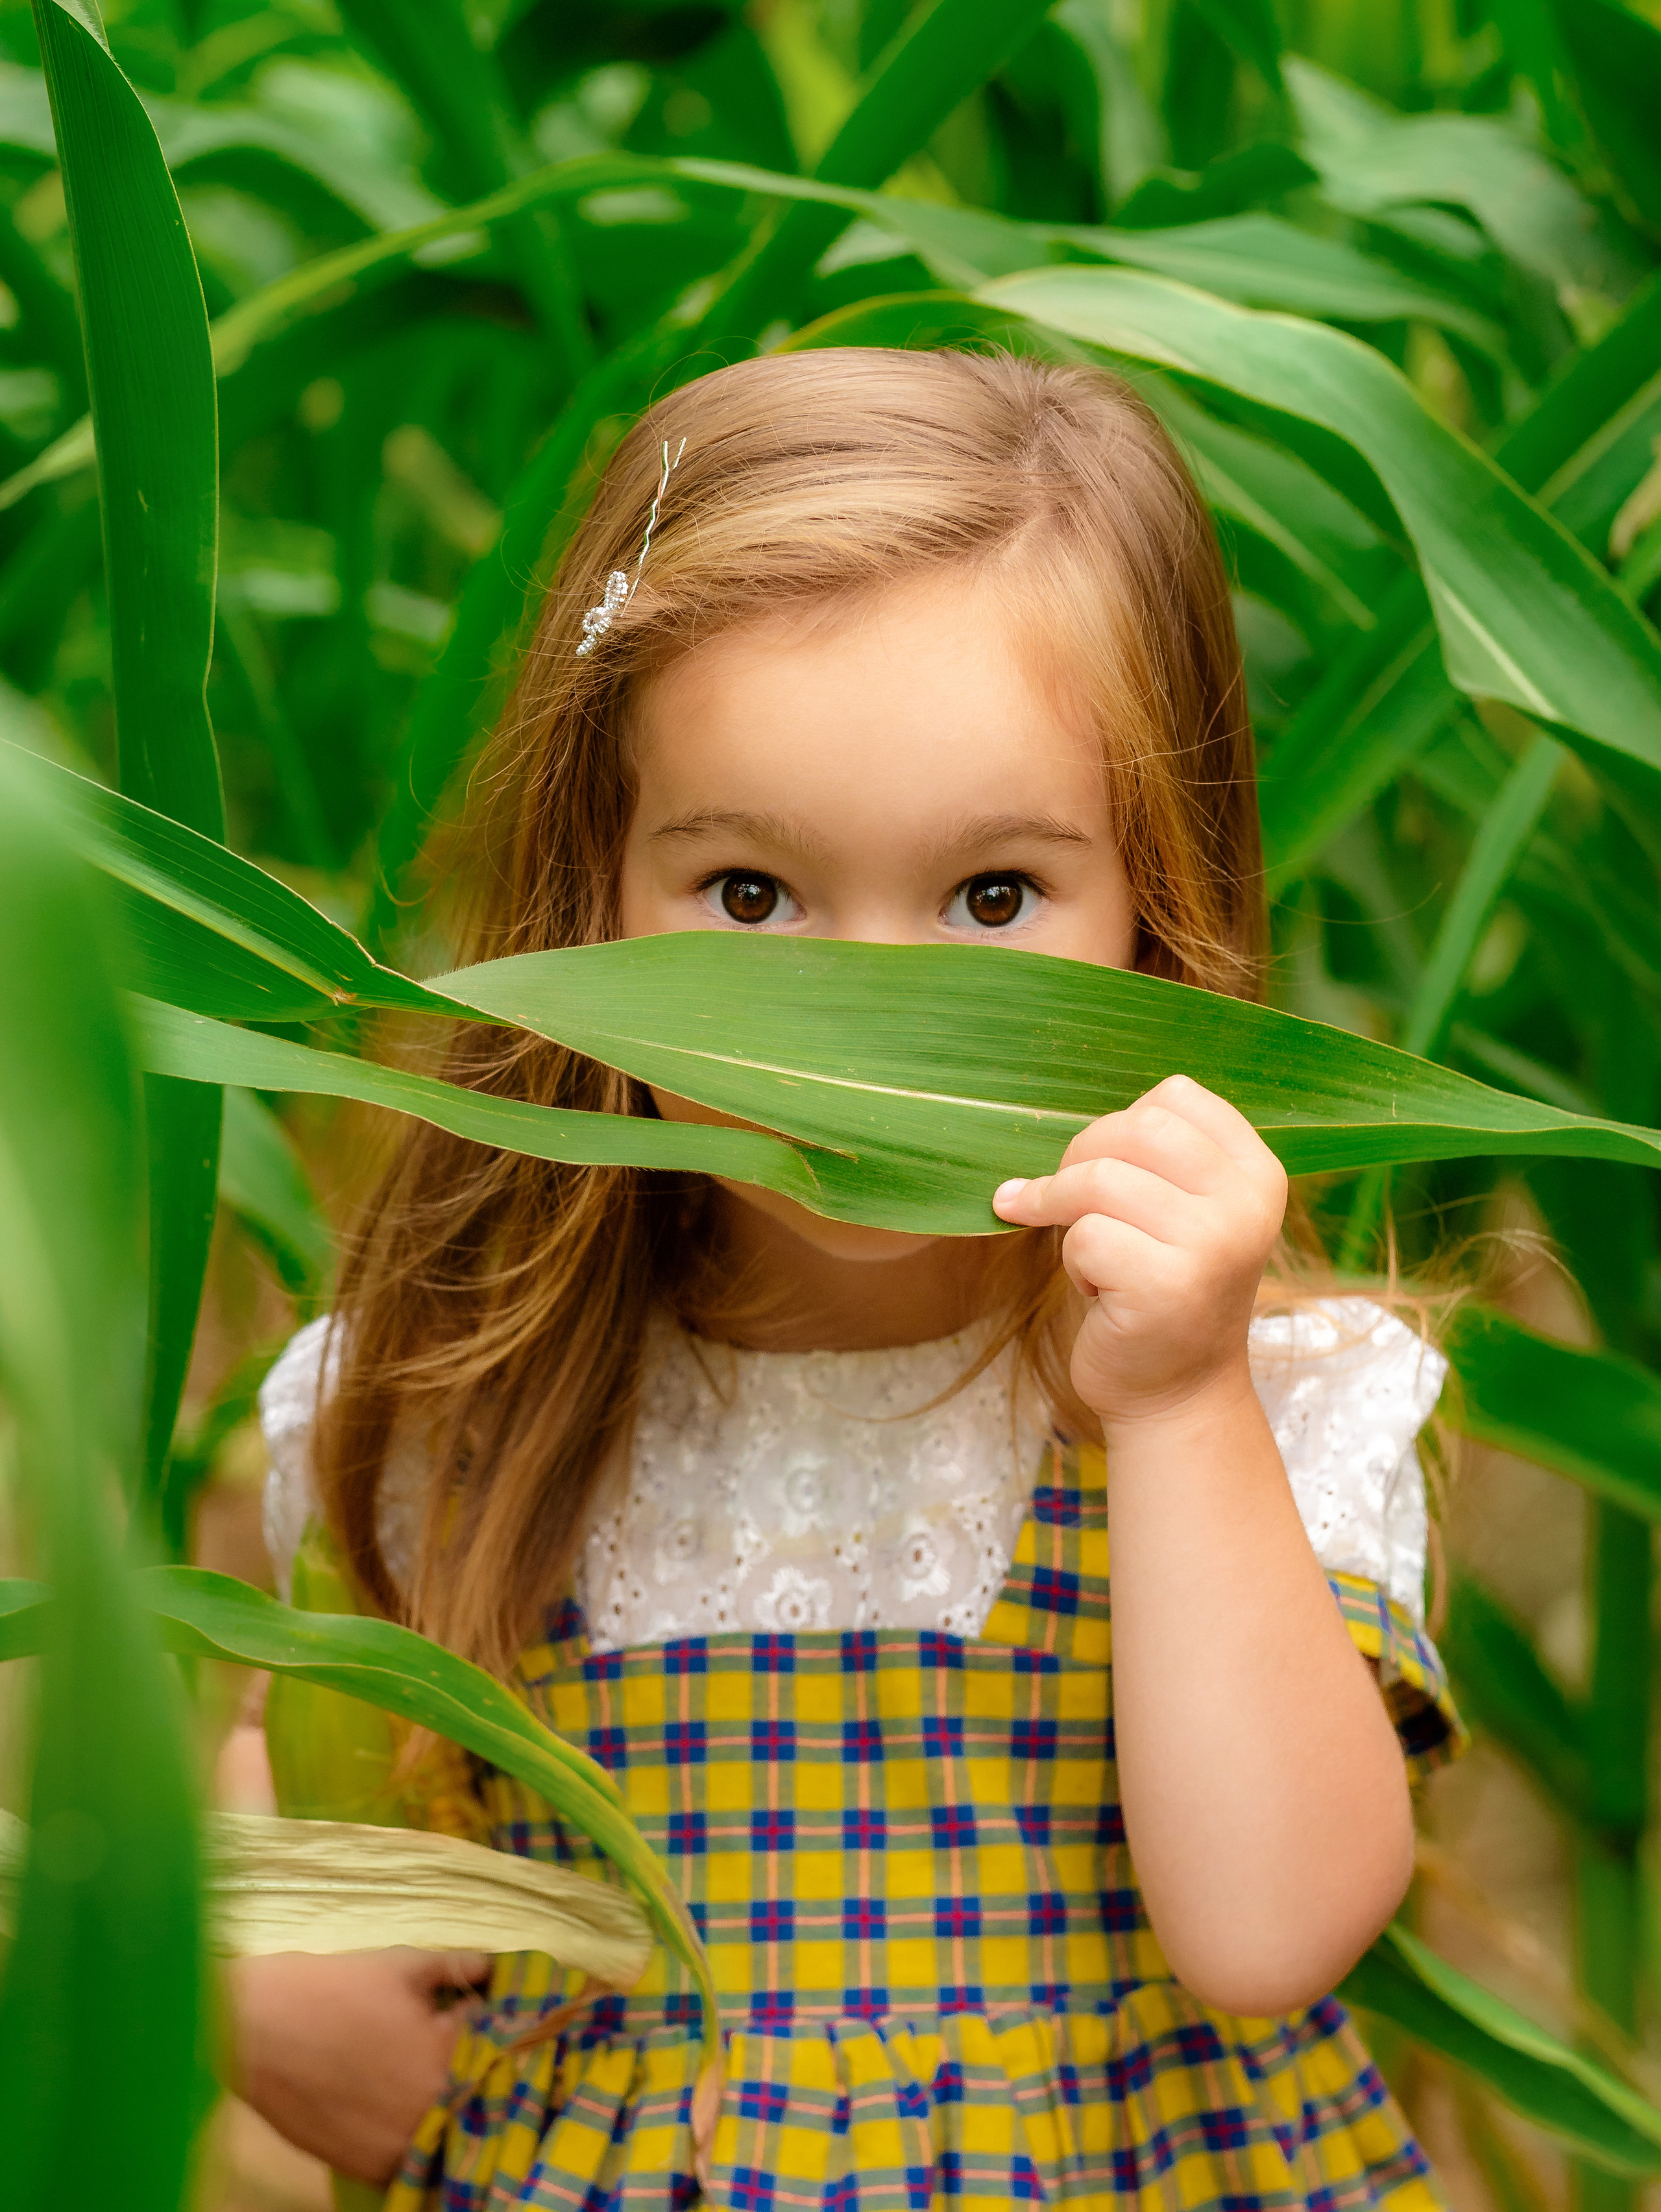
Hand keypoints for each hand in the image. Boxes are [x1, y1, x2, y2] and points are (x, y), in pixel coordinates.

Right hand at [229, 1948, 488, 2184]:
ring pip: (443, 2135)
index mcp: (448, 2062)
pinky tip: (397, 2108)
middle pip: (473, 2100)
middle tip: (449, 2051)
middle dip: (470, 2074)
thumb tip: (494, 1970)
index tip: (481, 2023)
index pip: (498, 2053)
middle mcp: (430, 2115)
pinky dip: (412, 2139)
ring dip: (445, 2111)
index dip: (493, 2035)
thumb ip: (459, 1969)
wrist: (256, 2028)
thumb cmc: (336, 1989)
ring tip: (420, 2079)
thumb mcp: (405, 1965)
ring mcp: (396, 2150)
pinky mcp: (362, 2169)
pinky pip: (407, 2161)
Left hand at [992, 1074, 1285, 1426]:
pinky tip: (1101, 1294)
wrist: (1177, 1394)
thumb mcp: (1181, 1210)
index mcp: (1256, 1172)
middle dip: (1081, 1160)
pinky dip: (1074, 1263)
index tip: (1103, 1167)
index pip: (1175, 1095)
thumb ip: (1153, 1156)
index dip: (1120, 1125)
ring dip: (1070, 1216)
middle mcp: (1246, 1203)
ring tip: (1093, 1257)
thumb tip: (1056, 1117)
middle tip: (1069, 1205)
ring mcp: (1212, 1244)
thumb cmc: (1161, 1290)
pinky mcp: (1167, 1284)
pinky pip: (1084, 1236)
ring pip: (1099, 1179)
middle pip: (1133, 1126)